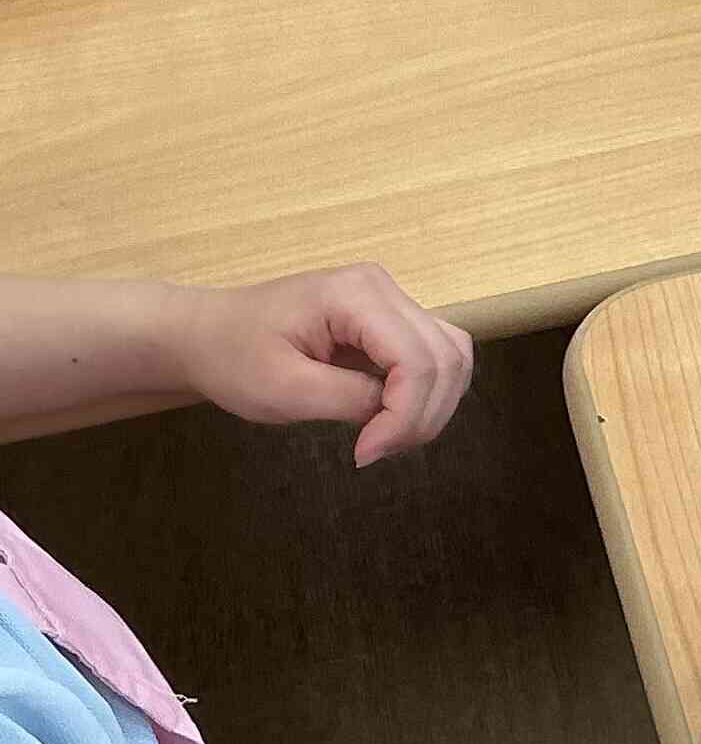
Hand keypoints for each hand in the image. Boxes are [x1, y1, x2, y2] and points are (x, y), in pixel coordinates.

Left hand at [169, 264, 474, 467]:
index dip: (405, 416)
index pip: (417, 360)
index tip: (364, 455)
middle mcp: (384, 289)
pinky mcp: (390, 319)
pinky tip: (392, 417)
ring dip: (432, 406)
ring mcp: (391, 301)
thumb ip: (349, 401)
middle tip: (376, 451)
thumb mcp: (281, 390)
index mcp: (356, 296)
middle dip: (422, 415)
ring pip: (452, 356)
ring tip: (387, 437)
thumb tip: (395, 420)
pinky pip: (434, 356)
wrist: (205, 334)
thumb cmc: (232, 358)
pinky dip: (425, 393)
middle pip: (446, 357)